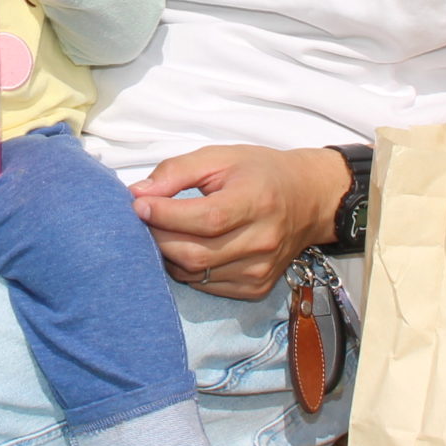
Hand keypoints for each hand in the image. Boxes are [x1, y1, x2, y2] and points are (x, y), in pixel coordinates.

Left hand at [130, 145, 349, 300]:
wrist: (308, 200)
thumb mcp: (220, 157)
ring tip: (164, 232)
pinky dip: (186, 269)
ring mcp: (260, 270)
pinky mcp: (256, 288)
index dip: (166, 215)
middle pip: (195, 253)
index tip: (139, 204)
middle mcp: (262, 241)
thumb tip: (137, 194)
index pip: (205, 218)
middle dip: (158, 237)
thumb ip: (176, 171)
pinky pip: (206, 286)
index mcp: (257, 202)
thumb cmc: (260, 173)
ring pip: (195, 274)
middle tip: (144, 219)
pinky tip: (187, 247)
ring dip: (168, 255)